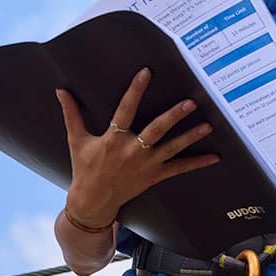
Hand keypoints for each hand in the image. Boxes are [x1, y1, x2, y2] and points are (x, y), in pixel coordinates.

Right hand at [57, 67, 218, 226]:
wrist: (92, 202)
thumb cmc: (84, 168)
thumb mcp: (77, 140)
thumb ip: (72, 114)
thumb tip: (61, 90)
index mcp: (113, 140)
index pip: (125, 110)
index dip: (135, 91)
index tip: (146, 72)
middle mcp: (132, 151)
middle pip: (156, 130)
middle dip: (173, 116)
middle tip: (190, 102)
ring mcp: (146, 164)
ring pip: (172, 148)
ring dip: (190, 137)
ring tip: (208, 125)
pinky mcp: (154, 176)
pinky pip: (179, 169)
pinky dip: (197, 163)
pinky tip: (215, 157)